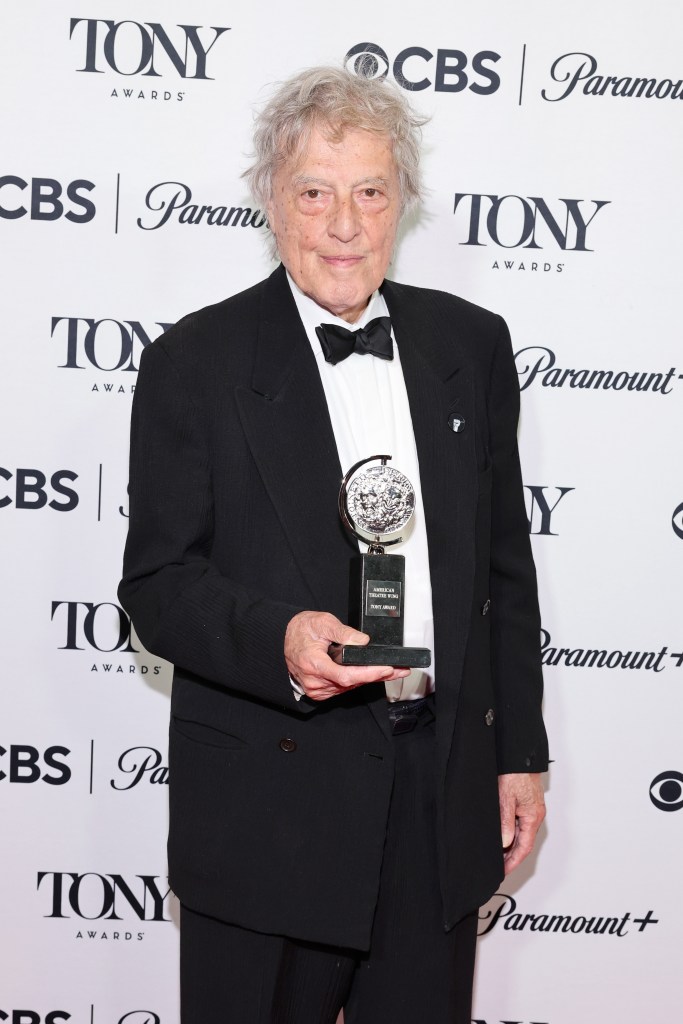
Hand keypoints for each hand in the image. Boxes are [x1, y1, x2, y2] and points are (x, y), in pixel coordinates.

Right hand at [285, 610, 409, 700]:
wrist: (286, 638)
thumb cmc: (302, 630)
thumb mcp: (322, 622)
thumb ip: (343, 632)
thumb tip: (363, 641)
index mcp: (313, 664)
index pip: (345, 675)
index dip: (368, 674)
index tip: (386, 669)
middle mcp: (314, 681)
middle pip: (351, 682)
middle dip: (377, 675)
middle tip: (400, 670)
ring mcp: (317, 688)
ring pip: (349, 686)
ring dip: (370, 679)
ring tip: (392, 671)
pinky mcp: (320, 691)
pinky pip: (343, 688)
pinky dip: (358, 680)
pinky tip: (372, 674)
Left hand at [498, 773, 545, 874]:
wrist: (520, 754)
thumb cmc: (515, 773)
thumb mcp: (506, 799)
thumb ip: (506, 822)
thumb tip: (505, 843)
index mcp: (533, 817)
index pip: (523, 848)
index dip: (513, 862)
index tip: (503, 871)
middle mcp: (535, 815)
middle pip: (523, 843)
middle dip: (511, 856)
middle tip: (497, 866)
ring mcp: (532, 809)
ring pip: (522, 833)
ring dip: (511, 845)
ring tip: (497, 854)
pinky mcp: (527, 802)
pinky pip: (520, 823)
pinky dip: (512, 833)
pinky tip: (503, 835)